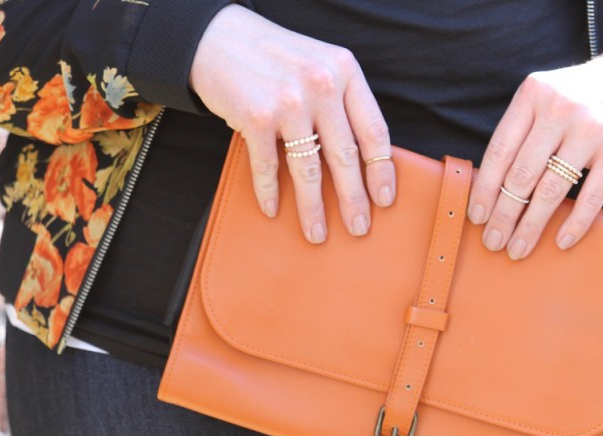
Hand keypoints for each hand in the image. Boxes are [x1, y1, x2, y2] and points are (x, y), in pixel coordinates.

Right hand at [189, 5, 394, 242]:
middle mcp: (321, 85)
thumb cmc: (274, 58)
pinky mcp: (256, 116)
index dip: (381, 170)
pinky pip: (268, 166)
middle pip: (345, 156)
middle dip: (354, 199)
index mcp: (345, 71)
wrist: (217, 37)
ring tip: (317, 232)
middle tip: (359, 227)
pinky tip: (274, 209)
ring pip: (309, 170)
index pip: (374, 130)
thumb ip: (340, 102)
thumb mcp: (319, 66)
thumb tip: (359, 163)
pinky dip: (270, 192)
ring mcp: (289, 101)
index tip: (384, 199)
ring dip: (314, 208)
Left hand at [467, 35, 602, 258]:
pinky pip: (590, 196)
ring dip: (530, 226)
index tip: (476, 218)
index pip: (499, 151)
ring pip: (551, 190)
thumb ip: (524, 129)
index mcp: (533, 94)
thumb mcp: (549, 96)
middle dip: (503, 215)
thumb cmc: (585, 97)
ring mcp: (591, 129)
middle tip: (493, 243)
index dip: (484, 189)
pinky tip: (561, 242)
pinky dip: (575, 223)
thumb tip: (491, 188)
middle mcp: (559, 109)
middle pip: (521, 175)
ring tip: (517, 249)